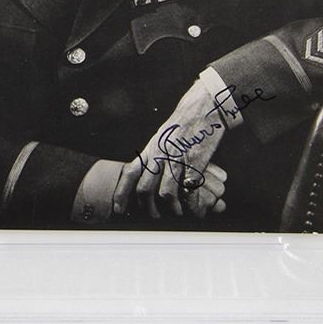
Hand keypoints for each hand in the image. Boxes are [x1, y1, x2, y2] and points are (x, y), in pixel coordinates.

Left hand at [112, 79, 227, 217]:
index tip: (118, 208)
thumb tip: (148, 171)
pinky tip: (196, 209)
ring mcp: (177, 160)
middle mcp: (160, 155)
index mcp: (151, 148)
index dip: (122, 193)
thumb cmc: (184, 122)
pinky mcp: (195, 163)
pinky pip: (190, 191)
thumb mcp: (163, 136)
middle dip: (148, 207)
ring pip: (166, 193)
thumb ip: (155, 154)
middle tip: (155, 215)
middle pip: (145, 188)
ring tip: (177, 212)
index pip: (130, 173)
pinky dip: (193, 205)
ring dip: (172, 208)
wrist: (204, 107)